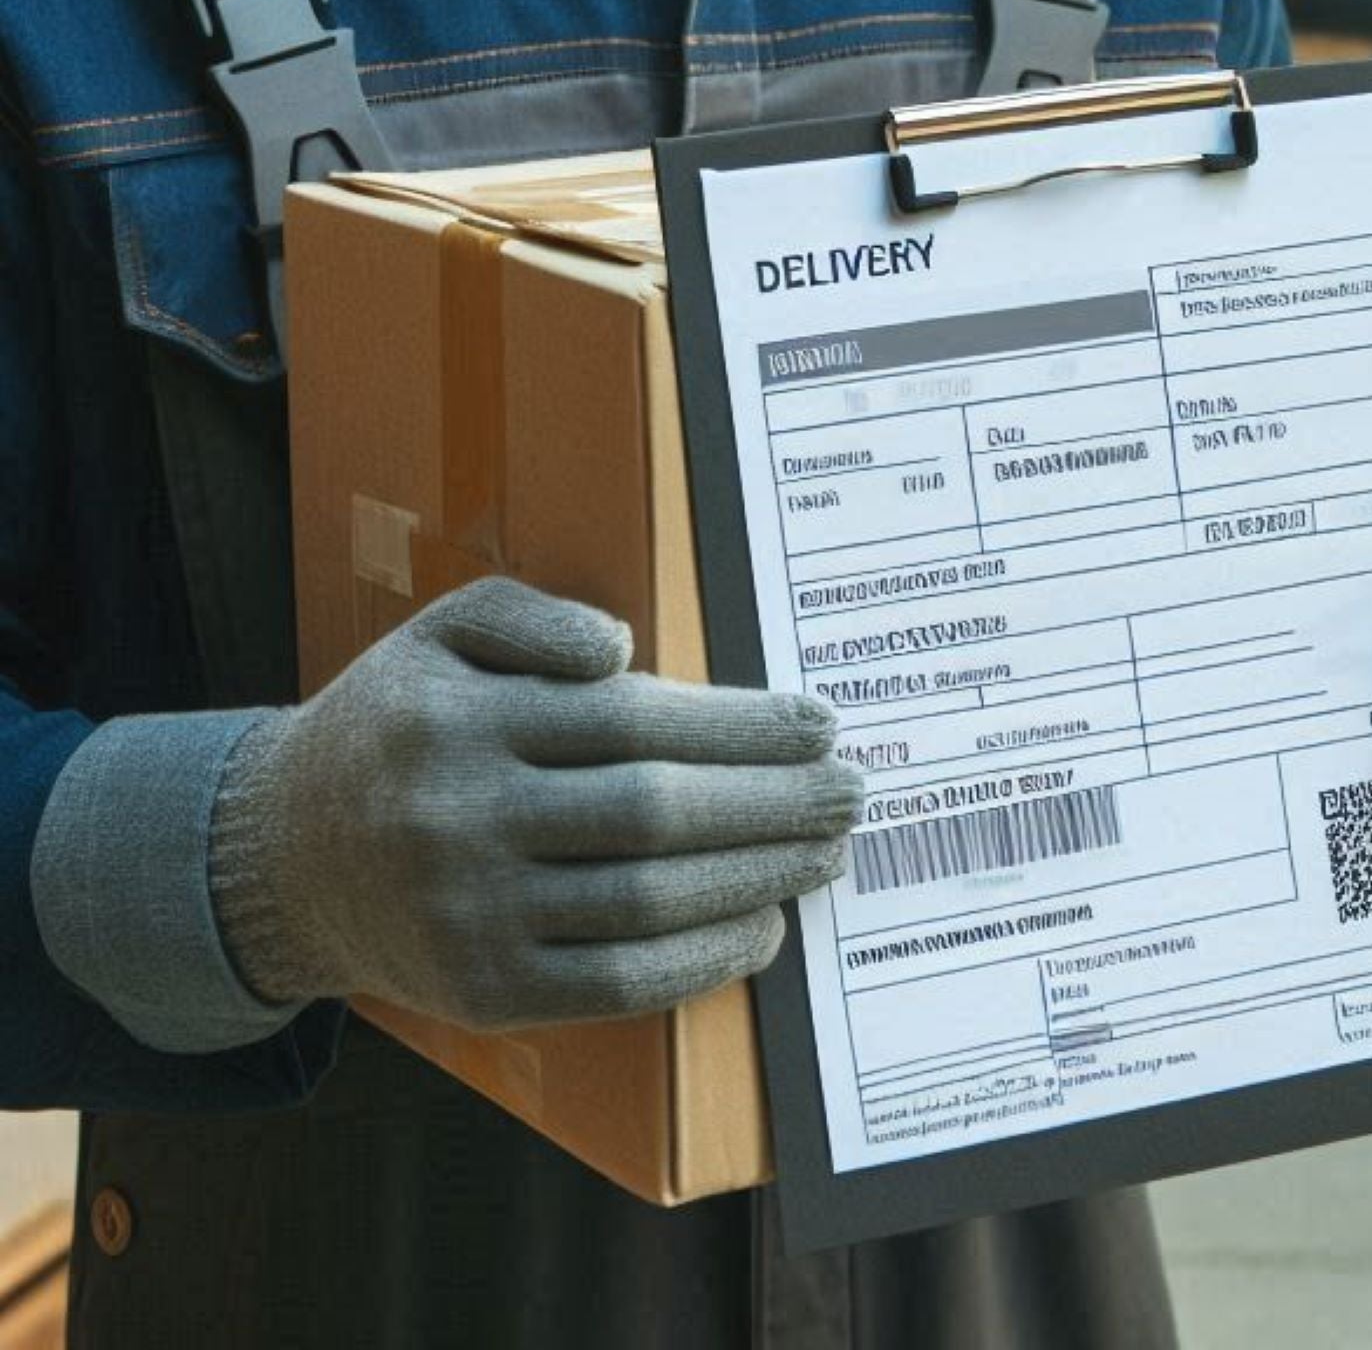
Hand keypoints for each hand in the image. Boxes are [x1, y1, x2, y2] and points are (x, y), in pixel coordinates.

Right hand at [207, 576, 861, 1031]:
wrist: (283, 854)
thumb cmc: (399, 724)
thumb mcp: (444, 634)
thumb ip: (533, 616)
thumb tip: (622, 647)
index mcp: (463, 720)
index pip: (634, 721)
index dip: (740, 726)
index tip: (818, 722)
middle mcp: (464, 819)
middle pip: (654, 812)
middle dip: (772, 802)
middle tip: (850, 790)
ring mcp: (473, 915)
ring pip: (646, 901)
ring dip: (756, 878)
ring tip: (825, 851)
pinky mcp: (485, 992)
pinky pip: (616, 986)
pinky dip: (701, 961)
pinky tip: (761, 927)